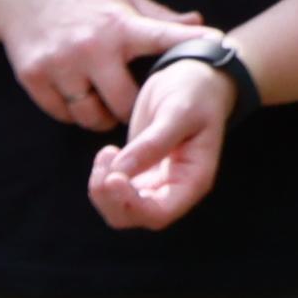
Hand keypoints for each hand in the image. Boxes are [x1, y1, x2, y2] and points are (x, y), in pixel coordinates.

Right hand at [0, 0, 203, 132]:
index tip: (218, 46)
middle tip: (134, 110)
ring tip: (105, 111)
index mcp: (120, 26)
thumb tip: (198, 23)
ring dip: (101, 118)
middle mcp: (91, 48)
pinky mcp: (35, 78)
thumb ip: (158, 18)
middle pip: (123, 101)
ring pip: (89, 115)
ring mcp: (60, 65)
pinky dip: (73, 113)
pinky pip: (61, 113)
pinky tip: (79, 103)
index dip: (190, 42)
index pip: (163, 37)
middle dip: (131, 110)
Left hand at [91, 52, 239, 229]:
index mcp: (193, 180)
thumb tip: (120, 172)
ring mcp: (154, 185)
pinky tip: (107, 153)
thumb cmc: (195, 93)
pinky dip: (102, 178)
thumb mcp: (178, 112)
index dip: (130, 205)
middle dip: (109, 197)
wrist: (193, 81)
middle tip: (106, 158)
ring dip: (101, 187)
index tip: (113, 178)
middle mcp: (173, 190)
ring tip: (107, 152)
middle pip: (131, 216)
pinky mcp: (138, 176)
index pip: (158, 214)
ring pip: (117, 208)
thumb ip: (152, 143)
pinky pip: (112, 193)